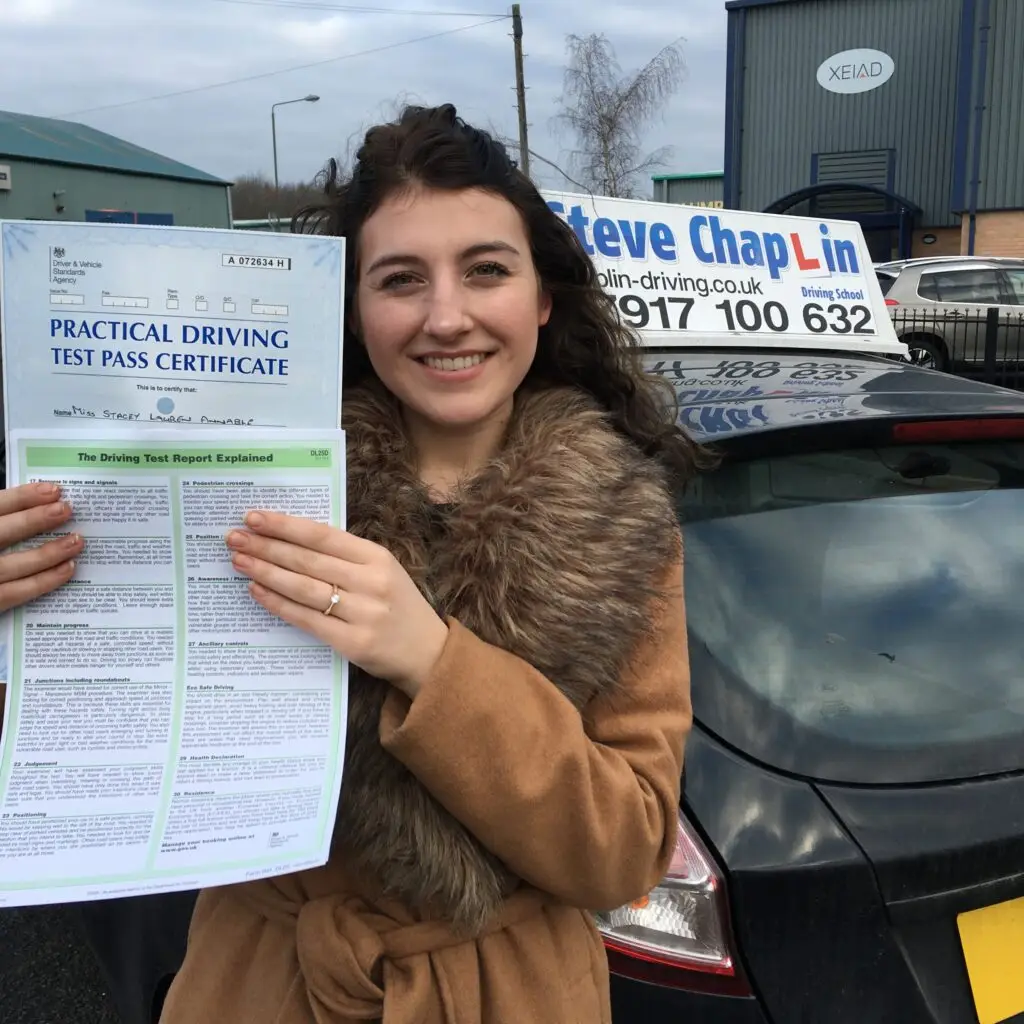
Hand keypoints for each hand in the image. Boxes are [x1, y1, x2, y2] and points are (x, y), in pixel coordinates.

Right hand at [0, 482, 82, 612]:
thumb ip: (3, 523)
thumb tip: (34, 506)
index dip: (21, 498)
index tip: (52, 490)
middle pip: (1, 533)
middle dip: (34, 520)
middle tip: (67, 509)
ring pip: (11, 565)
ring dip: (47, 553)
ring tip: (76, 541)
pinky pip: (14, 593)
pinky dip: (43, 581)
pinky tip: (68, 569)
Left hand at [226, 511, 448, 697]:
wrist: (428, 652)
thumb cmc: (398, 605)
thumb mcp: (383, 570)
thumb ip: (345, 556)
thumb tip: (290, 540)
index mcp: (378, 557)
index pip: (323, 536)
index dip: (285, 526)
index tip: (254, 517)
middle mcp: (371, 583)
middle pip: (308, 561)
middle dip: (266, 547)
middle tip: (235, 537)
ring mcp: (363, 614)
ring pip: (303, 588)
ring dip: (266, 573)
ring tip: (239, 561)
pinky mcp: (353, 643)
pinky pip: (306, 619)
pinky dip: (278, 604)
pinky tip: (257, 591)